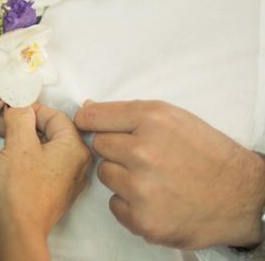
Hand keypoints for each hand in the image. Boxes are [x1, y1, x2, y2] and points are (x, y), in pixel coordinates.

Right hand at [0, 105, 91, 260]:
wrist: (16, 231)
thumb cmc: (21, 188)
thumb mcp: (18, 143)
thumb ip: (20, 116)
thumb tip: (19, 102)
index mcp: (74, 147)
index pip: (55, 114)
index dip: (30, 108)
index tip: (10, 107)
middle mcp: (75, 162)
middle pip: (48, 130)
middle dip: (21, 126)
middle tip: (0, 124)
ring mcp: (63, 178)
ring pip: (39, 148)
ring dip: (15, 143)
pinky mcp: (49, 190)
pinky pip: (35, 165)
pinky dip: (18, 160)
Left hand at [74, 100, 264, 248]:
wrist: (243, 197)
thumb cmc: (208, 154)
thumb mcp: (173, 118)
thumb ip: (128, 114)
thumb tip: (86, 109)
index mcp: (151, 120)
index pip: (93, 117)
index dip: (88, 121)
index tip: (88, 125)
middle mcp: (143, 152)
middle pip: (99, 145)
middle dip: (115, 150)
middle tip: (142, 157)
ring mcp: (141, 188)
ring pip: (105, 174)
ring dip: (121, 177)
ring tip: (152, 179)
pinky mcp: (143, 219)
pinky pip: (114, 204)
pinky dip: (129, 204)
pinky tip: (154, 199)